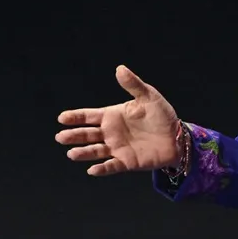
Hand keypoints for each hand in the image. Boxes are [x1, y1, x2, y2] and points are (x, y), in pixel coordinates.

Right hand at [55, 65, 183, 174]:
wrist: (177, 137)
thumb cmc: (161, 116)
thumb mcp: (149, 97)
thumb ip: (133, 85)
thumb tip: (119, 68)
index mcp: (112, 116)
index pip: (88, 116)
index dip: (75, 117)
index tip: (62, 118)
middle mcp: (110, 133)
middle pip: (87, 134)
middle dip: (73, 136)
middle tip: (60, 137)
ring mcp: (117, 148)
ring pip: (95, 151)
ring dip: (83, 153)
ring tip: (72, 154)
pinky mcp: (126, 162)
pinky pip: (111, 166)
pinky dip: (102, 169)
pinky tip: (92, 170)